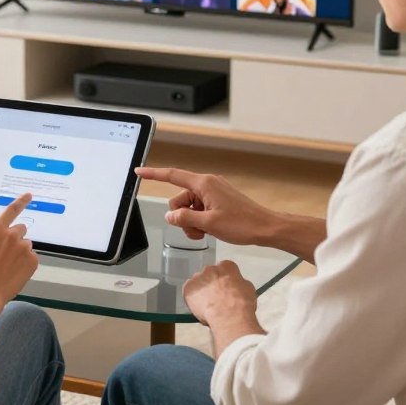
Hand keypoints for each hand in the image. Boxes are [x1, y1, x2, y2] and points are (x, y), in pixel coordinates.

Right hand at [0, 193, 38, 309]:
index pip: (11, 210)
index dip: (21, 201)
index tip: (29, 195)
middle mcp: (12, 235)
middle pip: (21, 230)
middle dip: (15, 238)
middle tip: (6, 253)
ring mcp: (24, 248)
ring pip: (25, 245)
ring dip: (20, 252)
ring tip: (8, 267)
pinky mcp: (32, 261)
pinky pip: (31, 258)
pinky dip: (25, 264)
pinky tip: (14, 273)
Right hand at [136, 166, 276, 245]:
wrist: (266, 228)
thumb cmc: (242, 224)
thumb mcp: (209, 224)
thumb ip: (185, 218)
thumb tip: (170, 216)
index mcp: (204, 184)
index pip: (173, 176)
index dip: (154, 174)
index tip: (139, 172)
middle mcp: (207, 184)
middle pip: (179, 199)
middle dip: (182, 216)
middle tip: (196, 229)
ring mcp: (213, 192)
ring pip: (188, 207)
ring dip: (191, 221)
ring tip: (206, 232)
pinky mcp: (218, 200)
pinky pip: (199, 209)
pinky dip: (200, 221)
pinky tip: (209, 230)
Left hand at [184, 261, 261, 341]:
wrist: (229, 315)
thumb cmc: (240, 304)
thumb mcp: (248, 289)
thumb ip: (239, 283)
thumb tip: (236, 286)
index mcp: (227, 266)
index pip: (225, 269)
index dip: (225, 280)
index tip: (226, 288)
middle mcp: (211, 268)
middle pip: (210, 275)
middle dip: (212, 285)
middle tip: (217, 298)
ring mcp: (198, 277)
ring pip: (199, 284)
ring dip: (202, 292)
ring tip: (209, 306)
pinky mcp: (188, 288)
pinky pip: (189, 292)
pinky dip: (192, 299)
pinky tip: (201, 308)